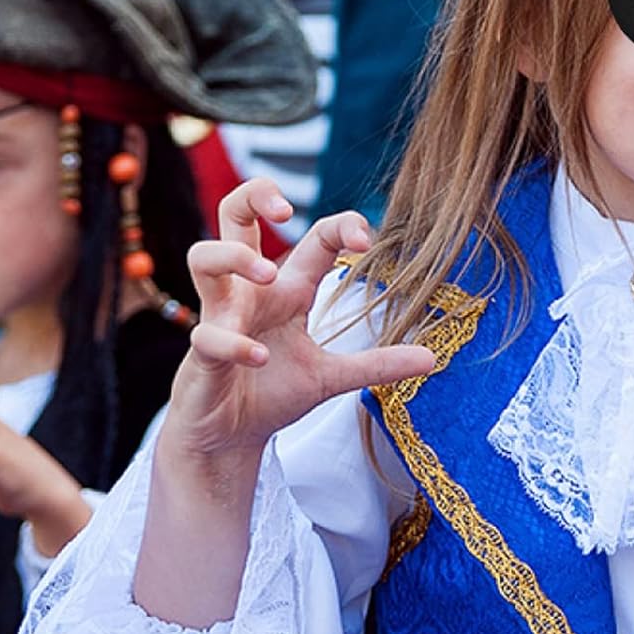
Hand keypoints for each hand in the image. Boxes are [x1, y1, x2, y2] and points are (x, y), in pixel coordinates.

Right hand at [168, 178, 434, 467]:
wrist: (228, 440)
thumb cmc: (270, 394)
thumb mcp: (332, 377)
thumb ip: (376, 364)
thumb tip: (432, 358)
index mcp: (287, 289)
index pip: (314, 237)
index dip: (342, 226)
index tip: (366, 241)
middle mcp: (251, 292)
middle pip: (234, 213)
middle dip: (255, 194)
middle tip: (285, 209)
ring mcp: (222, 316)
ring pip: (203, 256)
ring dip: (235, 257)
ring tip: (270, 274)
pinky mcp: (201, 352)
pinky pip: (208, 334)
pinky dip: (234, 342)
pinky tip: (259, 357)